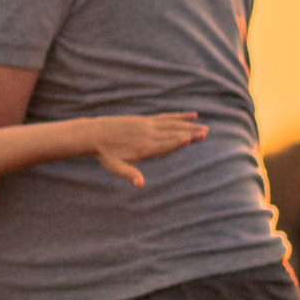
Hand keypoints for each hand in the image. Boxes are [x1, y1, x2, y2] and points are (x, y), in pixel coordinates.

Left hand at [89, 113, 207, 187]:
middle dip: (189, 132)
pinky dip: (179, 116)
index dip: (178, 142)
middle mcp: (148, 134)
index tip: (191, 138)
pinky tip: (192, 115)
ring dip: (189, 125)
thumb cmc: (106, 154)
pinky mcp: (146, 119)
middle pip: (172, 133)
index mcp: (143, 147)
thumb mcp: (116, 167)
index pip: (164, 145)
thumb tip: (139, 184)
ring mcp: (148, 125)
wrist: (94, 133)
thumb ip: (129, 175)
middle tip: (206, 132)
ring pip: (172, 124)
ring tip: (205, 127)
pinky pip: (166, 117)